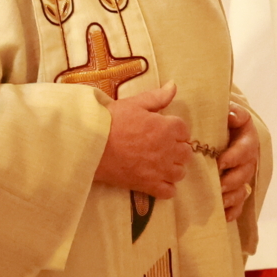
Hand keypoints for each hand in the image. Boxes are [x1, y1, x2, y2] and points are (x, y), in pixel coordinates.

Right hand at [94, 82, 188, 198]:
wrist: (91, 144)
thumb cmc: (111, 120)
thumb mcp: (135, 103)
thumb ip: (157, 97)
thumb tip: (174, 85)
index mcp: (167, 127)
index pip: (184, 130)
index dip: (174, 129)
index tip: (162, 130)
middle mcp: (168, 149)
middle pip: (185, 152)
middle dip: (176, 149)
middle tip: (159, 146)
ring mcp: (160, 169)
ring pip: (180, 172)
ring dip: (173, 168)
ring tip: (158, 163)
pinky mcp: (148, 185)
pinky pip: (169, 191)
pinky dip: (166, 187)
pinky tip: (156, 179)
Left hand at [218, 102, 258, 222]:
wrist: (224, 130)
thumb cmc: (224, 122)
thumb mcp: (230, 113)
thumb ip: (233, 112)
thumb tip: (231, 115)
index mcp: (247, 140)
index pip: (245, 149)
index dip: (234, 157)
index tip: (220, 162)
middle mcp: (248, 160)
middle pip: (245, 173)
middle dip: (233, 180)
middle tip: (220, 185)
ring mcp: (243, 176)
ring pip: (243, 190)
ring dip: (233, 197)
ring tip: (221, 201)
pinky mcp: (237, 189)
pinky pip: (239, 203)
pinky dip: (233, 210)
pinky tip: (224, 215)